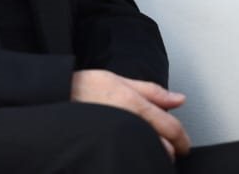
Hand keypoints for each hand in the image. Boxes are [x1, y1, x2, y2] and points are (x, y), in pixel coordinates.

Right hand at [70, 69, 190, 161]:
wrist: (55, 99)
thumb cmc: (82, 88)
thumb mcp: (119, 79)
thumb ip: (152, 91)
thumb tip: (179, 99)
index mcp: (136, 106)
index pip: (172, 128)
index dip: (183, 138)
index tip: (184, 143)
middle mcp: (131, 125)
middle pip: (165, 149)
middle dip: (170, 148)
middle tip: (167, 145)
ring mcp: (120, 140)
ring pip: (150, 156)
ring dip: (155, 154)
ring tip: (148, 148)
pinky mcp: (109, 149)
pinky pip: (132, 159)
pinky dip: (138, 157)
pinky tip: (132, 151)